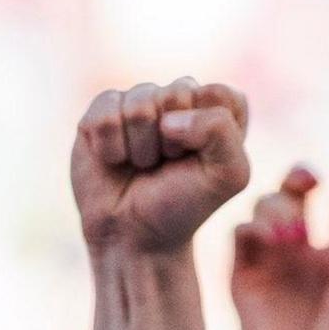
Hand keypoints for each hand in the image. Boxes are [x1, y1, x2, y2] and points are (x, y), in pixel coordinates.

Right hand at [71, 80, 249, 258]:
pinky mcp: (101, 112)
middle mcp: (176, 98)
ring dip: (140, 147)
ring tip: (141, 165)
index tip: (199, 161)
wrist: (134, 237)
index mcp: (215, 106)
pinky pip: (105, 115)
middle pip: (176, 92)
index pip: (217, 93)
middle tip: (165, 164)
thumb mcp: (228, 174)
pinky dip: (110, 147)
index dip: (206, 133)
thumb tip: (166, 119)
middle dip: (171, 140)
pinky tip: (114, 160)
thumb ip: (221, 129)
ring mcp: (136, 101)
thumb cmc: (183, 204)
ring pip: (139, 103)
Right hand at [230, 131, 328, 329]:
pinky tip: (265, 239)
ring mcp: (272, 261)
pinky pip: (240, 234)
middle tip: (306, 181)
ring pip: (268, 206)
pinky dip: (252, 227)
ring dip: (279, 207)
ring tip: (287, 233)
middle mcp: (304, 250)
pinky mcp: (242, 275)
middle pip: (298, 192)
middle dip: (299, 177)